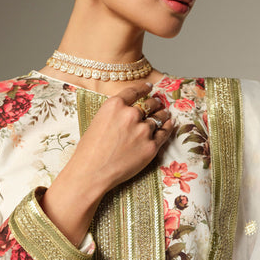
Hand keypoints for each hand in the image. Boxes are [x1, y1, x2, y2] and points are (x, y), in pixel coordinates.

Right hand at [40, 82, 173, 245]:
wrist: (92, 172)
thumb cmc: (90, 150)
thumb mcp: (98, 121)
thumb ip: (115, 114)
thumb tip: (130, 111)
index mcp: (114, 105)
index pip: (134, 91)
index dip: (144, 88)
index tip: (149, 87)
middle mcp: (130, 114)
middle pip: (150, 104)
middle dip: (154, 103)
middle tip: (158, 103)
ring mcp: (143, 131)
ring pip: (158, 117)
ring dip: (162, 114)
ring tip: (165, 113)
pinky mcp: (151, 146)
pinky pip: (164, 132)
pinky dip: (168, 126)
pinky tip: (170, 123)